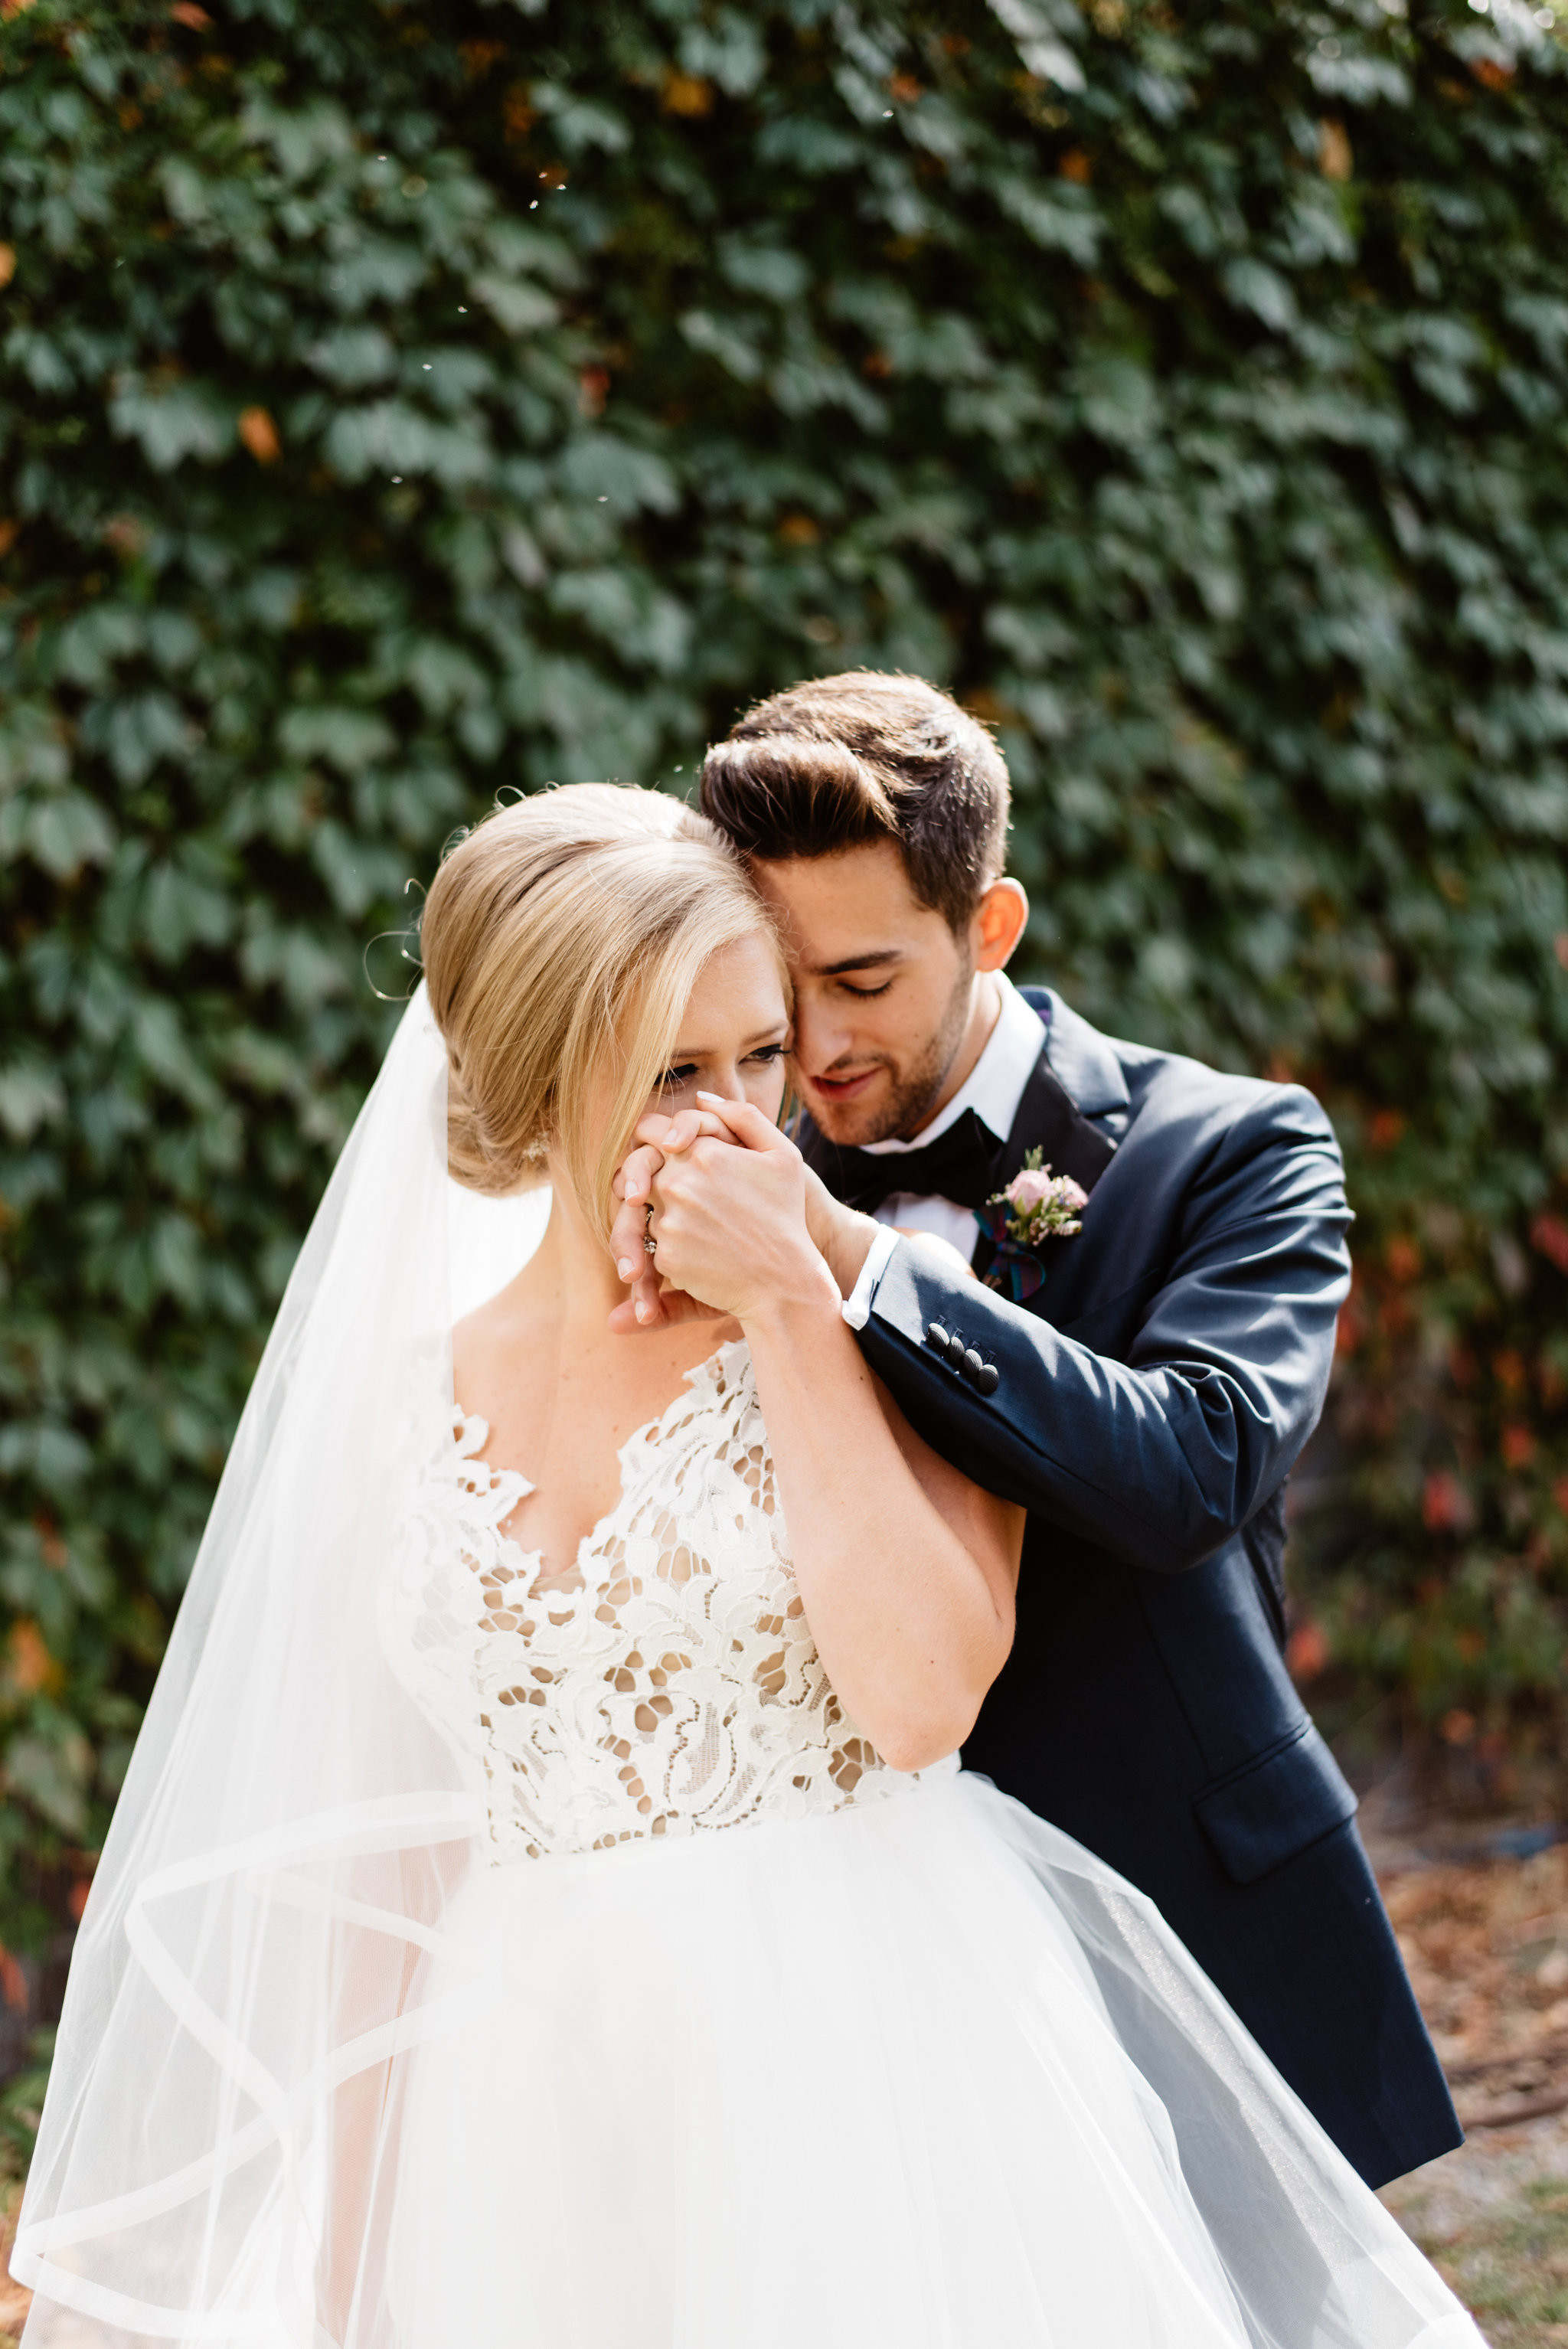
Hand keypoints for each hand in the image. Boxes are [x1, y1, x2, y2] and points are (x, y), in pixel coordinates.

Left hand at [629, 1094, 838, 1328]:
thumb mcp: (782, 1154)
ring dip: (661, 1212)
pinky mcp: (665, 1257)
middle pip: (641, 1168)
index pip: (650, 1129)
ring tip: (700, 1226)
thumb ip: (741, 1116)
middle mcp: (677, 1184)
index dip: (653, 1136)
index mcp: (702, 1153)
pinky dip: (670, 1245)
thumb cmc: (786, 1214)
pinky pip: (652, 1244)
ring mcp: (668, 1222)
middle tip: (678, 1190)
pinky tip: (702, 1250)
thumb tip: (701, 1098)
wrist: (786, 1280)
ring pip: (644, 1207)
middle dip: (651, 1175)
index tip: (663, 1149)